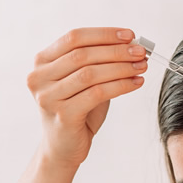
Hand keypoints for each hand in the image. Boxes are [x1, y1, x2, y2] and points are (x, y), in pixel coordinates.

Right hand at [26, 27, 147, 168]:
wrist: (64, 148)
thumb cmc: (77, 112)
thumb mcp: (83, 82)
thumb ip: (98, 63)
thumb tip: (131, 46)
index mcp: (42, 62)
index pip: (74, 38)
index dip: (104, 34)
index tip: (130, 35)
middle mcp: (40, 77)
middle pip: (83, 54)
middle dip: (116, 51)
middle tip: (141, 52)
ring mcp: (48, 97)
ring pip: (91, 73)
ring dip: (121, 67)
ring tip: (142, 66)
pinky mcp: (63, 115)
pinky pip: (97, 93)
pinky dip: (120, 86)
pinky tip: (136, 83)